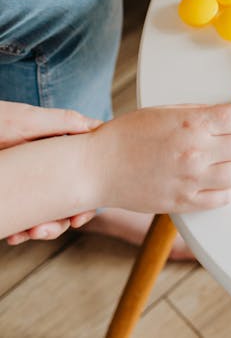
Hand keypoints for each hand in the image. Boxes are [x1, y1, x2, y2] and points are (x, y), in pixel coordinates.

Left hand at [0, 102, 101, 244]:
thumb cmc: (0, 120)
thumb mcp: (29, 120)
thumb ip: (64, 122)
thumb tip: (98, 127)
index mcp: (61, 151)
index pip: (85, 178)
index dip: (88, 202)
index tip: (79, 218)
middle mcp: (50, 170)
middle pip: (68, 202)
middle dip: (61, 222)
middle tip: (45, 230)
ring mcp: (31, 184)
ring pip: (47, 214)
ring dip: (43, 229)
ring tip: (30, 232)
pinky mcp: (14, 195)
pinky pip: (24, 218)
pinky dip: (21, 230)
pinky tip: (14, 233)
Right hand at [88, 102, 230, 213]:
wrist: (98, 167)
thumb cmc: (128, 134)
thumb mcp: (168, 110)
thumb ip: (202, 112)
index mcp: (192, 124)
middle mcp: (196, 152)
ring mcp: (192, 180)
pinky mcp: (184, 203)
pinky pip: (222, 198)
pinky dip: (228, 188)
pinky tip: (221, 178)